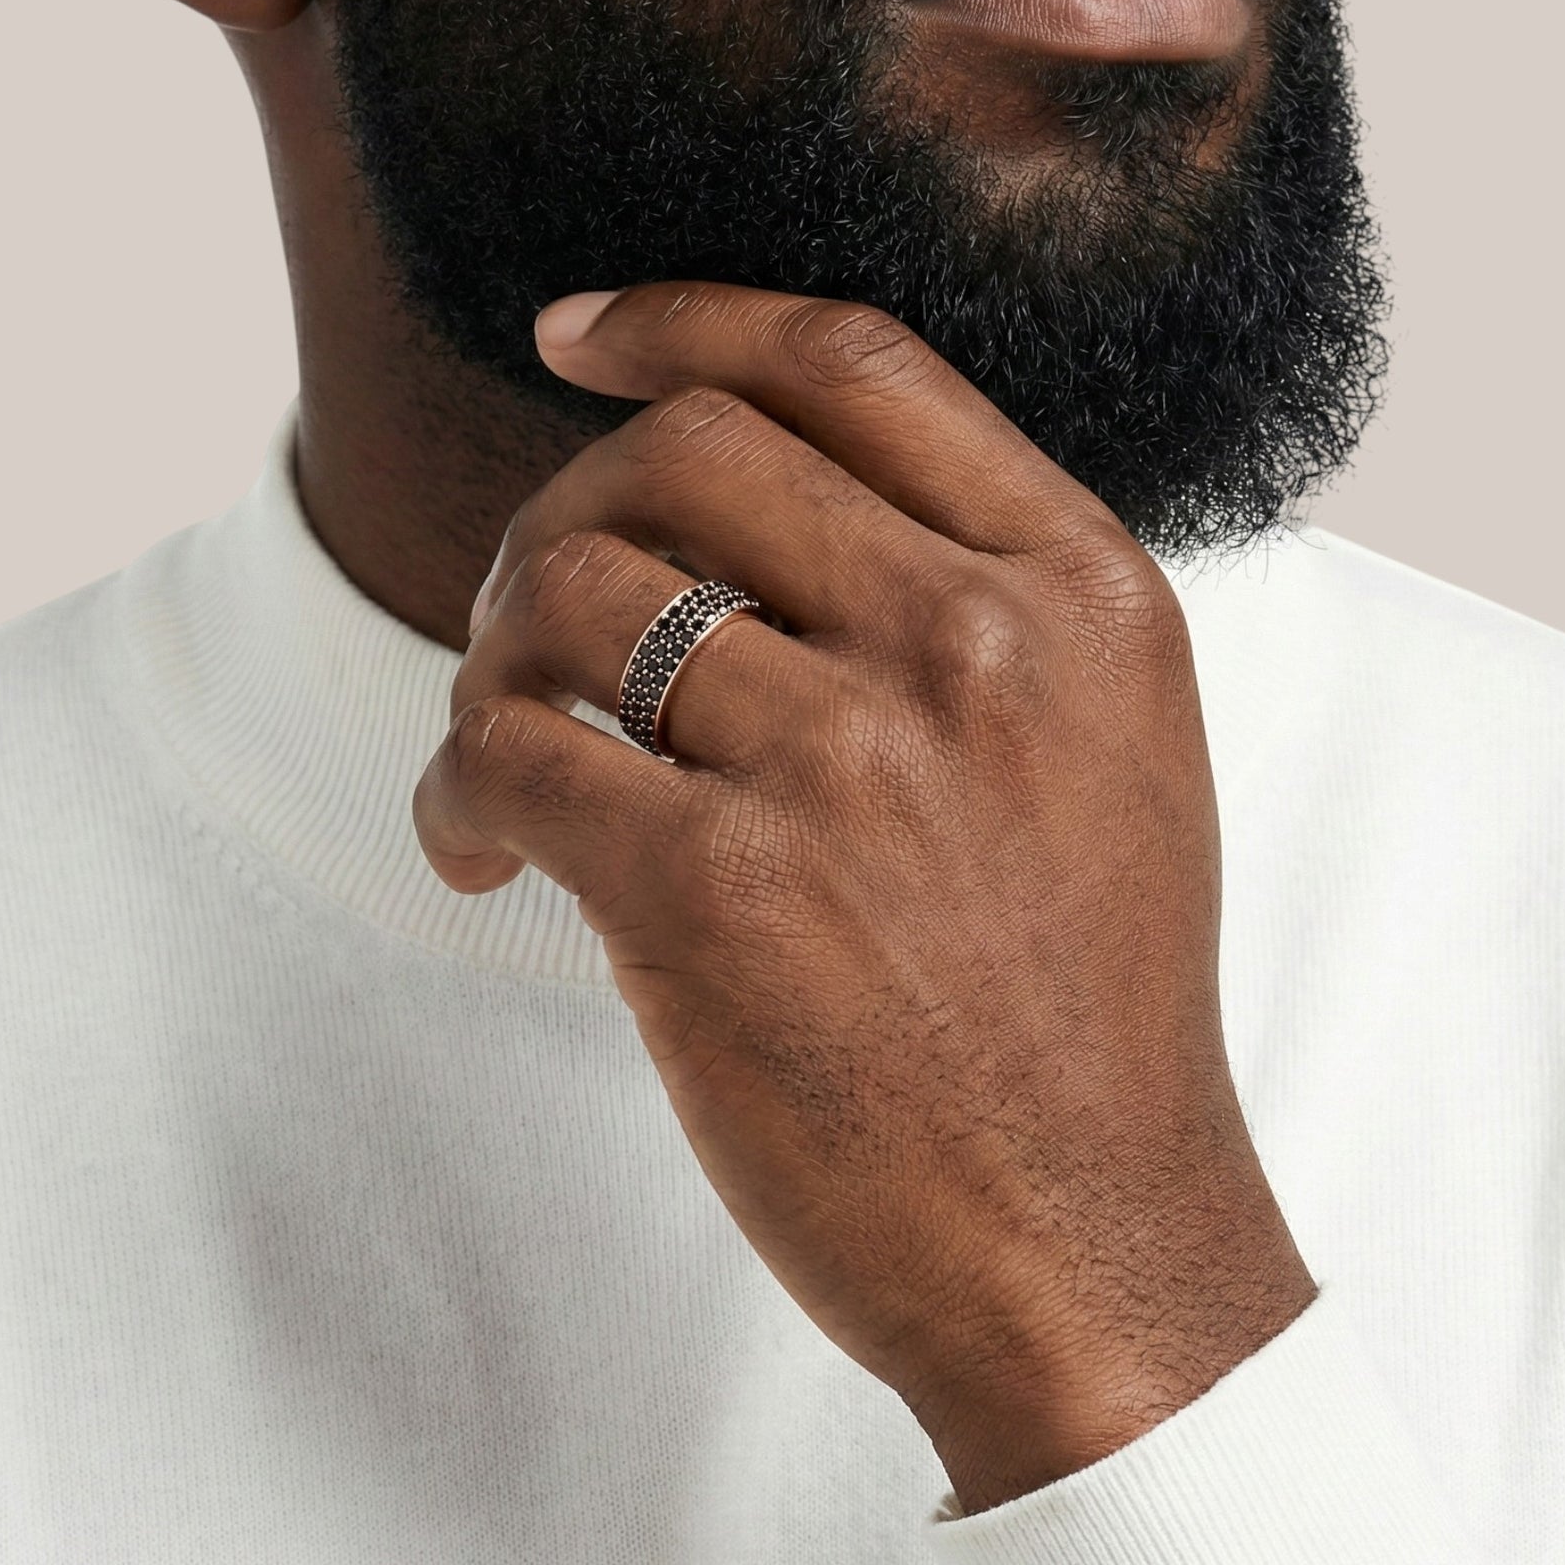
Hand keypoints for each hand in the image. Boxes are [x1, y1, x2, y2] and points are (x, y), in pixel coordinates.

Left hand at [413, 283, 1315, 1512]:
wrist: (1096, 1246)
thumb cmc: (1086, 1012)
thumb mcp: (1108, 753)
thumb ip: (973, 603)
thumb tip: (731, 516)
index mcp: (1081, 588)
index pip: (847, 361)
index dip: (681, 318)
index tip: (576, 337)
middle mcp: (975, 644)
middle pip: (679, 448)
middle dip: (561, 509)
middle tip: (527, 622)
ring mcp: (850, 762)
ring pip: (570, 588)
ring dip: (490, 659)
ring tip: (502, 758)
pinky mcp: (721, 894)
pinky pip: (507, 749)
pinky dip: (455, 789)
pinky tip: (483, 854)